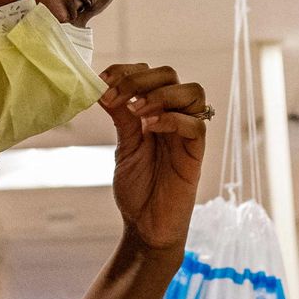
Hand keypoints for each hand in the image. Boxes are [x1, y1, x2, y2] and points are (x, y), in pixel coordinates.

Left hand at [99, 64, 205, 251]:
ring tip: (135, 110)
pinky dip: (172, 118)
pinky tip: (149, 127)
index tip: (102, 80)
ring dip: (160, 94)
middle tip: (114, 96)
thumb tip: (103, 87)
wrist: (146, 227)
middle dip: (139, 79)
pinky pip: (196, 125)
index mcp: (156, 112)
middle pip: (171, 76)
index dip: (127, 70)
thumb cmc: (138, 189)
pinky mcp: (195, 155)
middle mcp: (174, 118)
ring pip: (192, 93)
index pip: (151, 74)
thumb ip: (121, 117)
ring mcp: (187, 135)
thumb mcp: (124, 147)